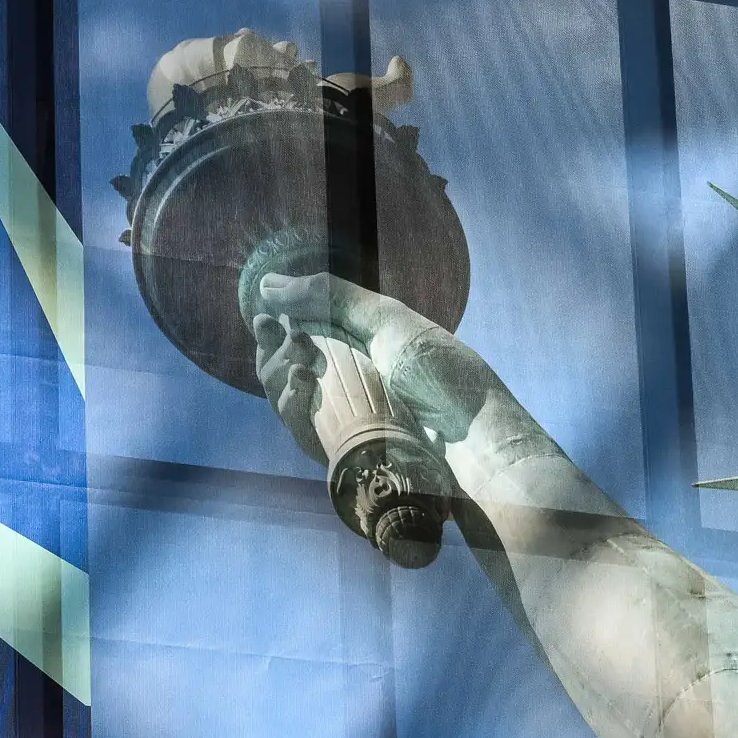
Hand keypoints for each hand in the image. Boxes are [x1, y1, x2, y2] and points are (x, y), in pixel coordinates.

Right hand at [249, 271, 497, 462]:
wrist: (473, 439)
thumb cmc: (441, 374)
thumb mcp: (387, 321)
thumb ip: (328, 297)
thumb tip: (267, 283)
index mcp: (358, 348)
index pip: (300, 335)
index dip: (276, 328)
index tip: (263, 317)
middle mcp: (346, 382)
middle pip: (284, 367)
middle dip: (274, 351)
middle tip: (288, 340)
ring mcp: (341, 420)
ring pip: (285, 399)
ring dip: (279, 376)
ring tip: (301, 366)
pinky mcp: (339, 453)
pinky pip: (300, 431)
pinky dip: (290, 408)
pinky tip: (301, 389)